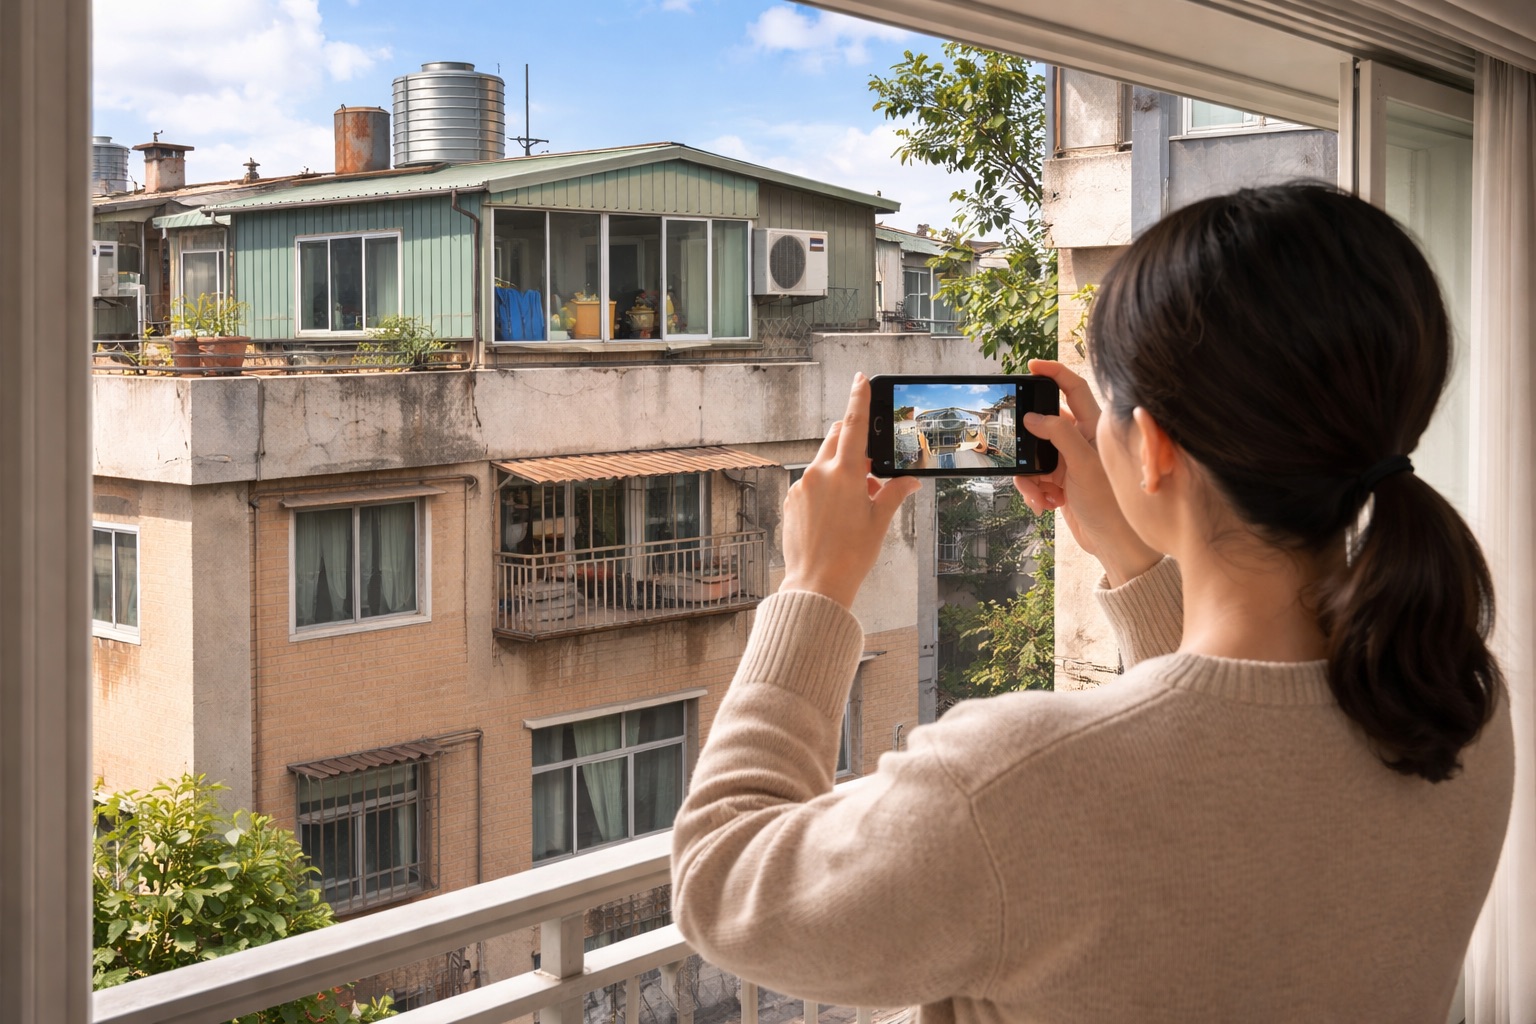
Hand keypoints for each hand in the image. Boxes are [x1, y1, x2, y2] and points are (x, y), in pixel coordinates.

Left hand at [780, 373, 922, 609]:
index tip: (860, 378)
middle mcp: (818, 473)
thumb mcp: (880, 521)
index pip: (854, 424)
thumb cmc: (851, 555)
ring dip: (841, 469)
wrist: (816, 584)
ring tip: (857, 501)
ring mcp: (801, 486)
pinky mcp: (791, 500)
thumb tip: (909, 481)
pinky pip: (811, 482)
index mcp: (844, 474)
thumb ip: (893, 493)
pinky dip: (826, 487)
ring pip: (823, 462)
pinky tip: (836, 515)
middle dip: (853, 442)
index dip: (859, 398)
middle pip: (836, 439)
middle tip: (870, 468)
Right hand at [1016, 359, 1160, 586]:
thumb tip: (1033, 418)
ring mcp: (1069, 463)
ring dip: (1030, 476)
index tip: (1031, 366)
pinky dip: (1033, 491)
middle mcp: (1080, 441)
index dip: (1053, 373)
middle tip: (1017, 448)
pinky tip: (1044, 505)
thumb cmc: (1109, 503)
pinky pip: (1034, 478)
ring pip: (1034, 456)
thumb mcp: (1083, 464)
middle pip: (1043, 426)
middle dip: (1028, 442)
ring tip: (1041, 494)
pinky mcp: (1060, 483)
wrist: (1113, 543)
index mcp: (1092, 427)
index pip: (1073, 388)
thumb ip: (1059, 435)